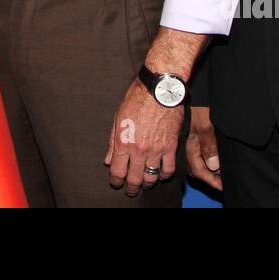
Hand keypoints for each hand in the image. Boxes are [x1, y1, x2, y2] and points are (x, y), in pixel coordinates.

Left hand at [104, 79, 185, 196]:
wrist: (160, 89)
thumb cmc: (137, 99)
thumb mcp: (118, 118)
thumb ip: (112, 141)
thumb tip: (107, 159)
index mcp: (123, 142)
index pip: (117, 171)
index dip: (116, 181)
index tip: (116, 182)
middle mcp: (139, 149)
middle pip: (134, 179)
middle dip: (131, 188)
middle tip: (131, 190)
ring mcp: (156, 149)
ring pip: (151, 177)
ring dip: (147, 183)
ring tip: (145, 183)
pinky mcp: (171, 146)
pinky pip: (168, 169)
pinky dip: (164, 175)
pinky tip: (161, 174)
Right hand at [185, 105, 221, 190]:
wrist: (176, 86)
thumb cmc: (194, 102)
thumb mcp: (206, 124)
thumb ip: (209, 146)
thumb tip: (213, 166)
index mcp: (190, 144)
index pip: (199, 171)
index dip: (212, 181)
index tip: (222, 186)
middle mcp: (186, 143)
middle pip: (195, 168)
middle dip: (209, 177)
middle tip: (222, 181)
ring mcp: (187, 137)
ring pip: (194, 160)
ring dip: (206, 168)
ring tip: (219, 171)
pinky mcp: (189, 130)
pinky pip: (194, 151)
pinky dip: (204, 158)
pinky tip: (212, 156)